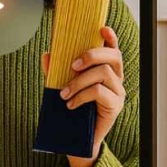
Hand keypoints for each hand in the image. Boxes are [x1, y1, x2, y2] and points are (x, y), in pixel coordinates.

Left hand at [41, 26, 125, 166]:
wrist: (76, 139)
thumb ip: (56, 71)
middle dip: (92, 55)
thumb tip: (47, 54)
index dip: (110, 37)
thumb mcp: (61, 86)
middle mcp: (116, 78)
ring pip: (104, 73)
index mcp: (106, 69)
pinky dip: (82, 95)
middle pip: (113, 56)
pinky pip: (99, 92)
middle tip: (72, 65)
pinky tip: (70, 104)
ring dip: (79, 81)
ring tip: (64, 93)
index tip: (102, 28)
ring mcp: (118, 92)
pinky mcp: (115, 106)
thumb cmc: (72, 108)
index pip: (112, 49)